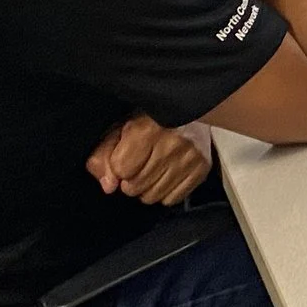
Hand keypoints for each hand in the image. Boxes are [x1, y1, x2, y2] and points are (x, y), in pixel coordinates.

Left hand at [86, 113, 213, 205]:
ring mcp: (190, 157)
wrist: (191, 107)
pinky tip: (168, 174)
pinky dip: (166, 191)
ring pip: (153, 196)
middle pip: (136, 186)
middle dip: (132, 179)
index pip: (121, 170)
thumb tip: (109, 185)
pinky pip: (173, 199)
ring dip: (148, 187)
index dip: (118, 166)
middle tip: (141, 162)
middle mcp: (172, 144)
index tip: (127, 156)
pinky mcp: (203, 168)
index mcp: (148, 130)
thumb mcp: (120, 129)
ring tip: (154, 167)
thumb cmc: (152, 119)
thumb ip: (104, 156)